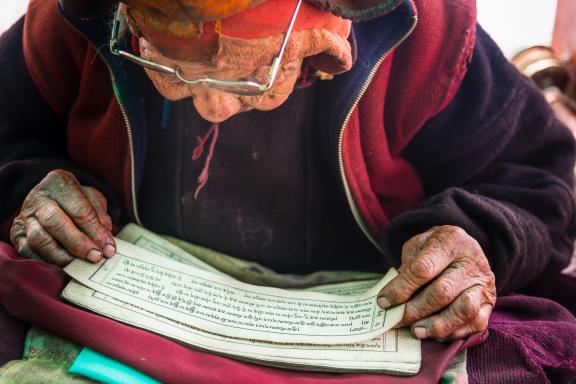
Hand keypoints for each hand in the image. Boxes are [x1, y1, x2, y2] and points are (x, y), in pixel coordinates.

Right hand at [10, 170, 115, 265]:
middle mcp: (39, 198)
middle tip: (95, 257)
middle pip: (55, 222)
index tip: (109, 249)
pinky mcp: (17, 234)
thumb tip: (104, 241)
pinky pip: (28, 252)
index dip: (96, 232)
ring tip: (80, 264)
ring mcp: (25, 216)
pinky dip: (47, 261)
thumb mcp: (93, 200)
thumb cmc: (77, 200)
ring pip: (39, 239)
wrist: (52, 199)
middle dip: (78, 244)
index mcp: (60, 183)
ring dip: (62, 256)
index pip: (80, 210)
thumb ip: (100, 217)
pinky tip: (64, 266)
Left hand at [377, 225, 495, 340]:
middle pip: (442, 292)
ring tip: (416, 330)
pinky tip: (434, 333)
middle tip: (396, 319)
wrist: (463, 247)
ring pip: (463, 310)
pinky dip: (453, 333)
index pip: (423, 268)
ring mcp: (483, 283)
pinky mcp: (489, 302)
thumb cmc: (434, 248)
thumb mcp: (417, 245)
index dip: (401, 288)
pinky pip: (475, 323)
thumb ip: (407, 266)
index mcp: (451, 241)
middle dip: (414, 310)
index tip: (384, 301)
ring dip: (436, 325)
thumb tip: (394, 296)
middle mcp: (471, 262)